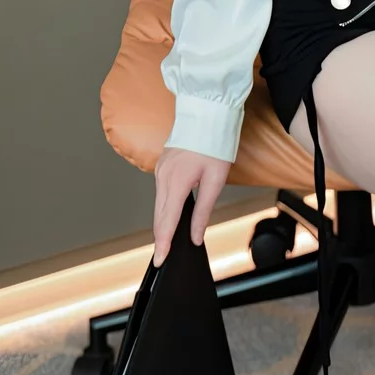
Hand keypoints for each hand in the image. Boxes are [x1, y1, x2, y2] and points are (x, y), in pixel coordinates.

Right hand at [152, 145, 231, 265]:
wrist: (207, 114)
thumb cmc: (215, 144)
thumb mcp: (215, 180)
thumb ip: (203, 210)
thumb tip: (195, 235)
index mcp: (176, 181)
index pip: (167, 221)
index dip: (164, 243)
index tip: (160, 260)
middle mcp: (163, 177)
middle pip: (159, 216)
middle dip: (160, 238)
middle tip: (162, 258)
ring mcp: (160, 171)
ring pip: (159, 205)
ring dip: (161, 224)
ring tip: (165, 244)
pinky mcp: (162, 167)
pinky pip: (161, 193)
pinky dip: (164, 208)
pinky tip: (169, 218)